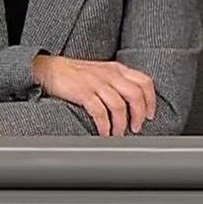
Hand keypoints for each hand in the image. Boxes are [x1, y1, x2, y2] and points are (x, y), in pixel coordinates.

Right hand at [31, 54, 155, 135]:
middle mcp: (110, 75)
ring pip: (119, 106)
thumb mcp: (102, 72)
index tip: (150, 115)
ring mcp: (96, 83)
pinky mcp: (83, 93)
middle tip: (136, 128)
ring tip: (118, 134)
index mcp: (117, 69)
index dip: (151, 100)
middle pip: (135, 95)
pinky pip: (99, 112)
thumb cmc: (75, 74)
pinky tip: (104, 133)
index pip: (144, 82)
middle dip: (139, 115)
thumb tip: (129, 102)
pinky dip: (104, 125)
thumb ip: (117, 82)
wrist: (50, 69)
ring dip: (121, 124)